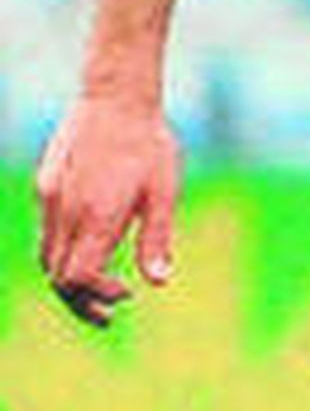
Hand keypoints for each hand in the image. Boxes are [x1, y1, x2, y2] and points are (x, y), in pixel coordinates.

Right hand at [35, 95, 180, 325]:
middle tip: (110, 315)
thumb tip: (159, 282)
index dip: (98, 296)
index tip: (127, 294)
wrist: (115, 95)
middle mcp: (66, 211)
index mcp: (95, 216)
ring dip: (68, 282)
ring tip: (98, 293)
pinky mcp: (46, 186)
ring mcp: (51, 198)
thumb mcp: (163, 191)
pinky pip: (46, 234)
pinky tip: (88, 252)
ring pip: (46, 258)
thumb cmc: (149, 143)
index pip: (77, 278)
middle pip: (57, 278)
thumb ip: (156, 238)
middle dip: (81, 303)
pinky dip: (62, 255)